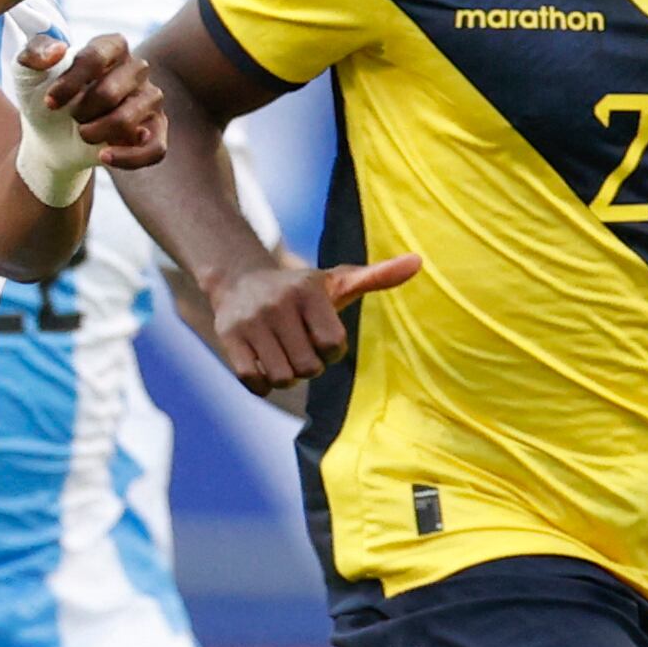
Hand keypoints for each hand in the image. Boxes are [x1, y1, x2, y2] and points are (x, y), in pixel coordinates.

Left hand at [19, 30, 165, 169]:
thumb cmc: (46, 95)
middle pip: (110, 92)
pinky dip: (127, 158)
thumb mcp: (27, 72)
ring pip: (128, 121)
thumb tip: (58, 50)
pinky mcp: (155, 132)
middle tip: (73, 116)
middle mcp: (137, 69)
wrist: (52, 135)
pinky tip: (103, 156)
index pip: (96, 57)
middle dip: (80, 112)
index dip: (69, 83)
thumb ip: (34, 53)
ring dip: (96, 133)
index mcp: (112, 46)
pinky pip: (153, 149)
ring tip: (83, 134)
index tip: (50, 103)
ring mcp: (149, 100)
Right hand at [207, 252, 423, 389]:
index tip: (322, 336)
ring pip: (282, 377)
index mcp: (308, 290)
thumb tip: (419, 262)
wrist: (239, 280)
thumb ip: (377, 276)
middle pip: (308, 367)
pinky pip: (254, 383)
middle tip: (300, 347)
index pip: (333, 344)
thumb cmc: (300, 290)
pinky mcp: (229, 338)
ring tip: (283, 355)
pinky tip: (263, 364)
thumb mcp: (337, 281)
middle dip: (309, 365)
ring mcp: (251, 322)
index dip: (332, 350)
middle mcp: (278, 303)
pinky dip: (263, 384)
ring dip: (287, 375)